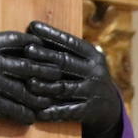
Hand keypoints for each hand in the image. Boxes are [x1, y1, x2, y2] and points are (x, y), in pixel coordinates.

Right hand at [0, 31, 58, 127]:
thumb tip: (6, 41)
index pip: (19, 40)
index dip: (36, 45)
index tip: (46, 51)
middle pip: (30, 65)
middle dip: (47, 72)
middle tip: (57, 77)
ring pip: (26, 91)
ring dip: (40, 98)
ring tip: (48, 102)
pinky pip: (15, 110)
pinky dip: (26, 115)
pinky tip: (30, 118)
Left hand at [23, 21, 122, 137]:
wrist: (110, 108)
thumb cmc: (87, 77)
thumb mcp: (85, 61)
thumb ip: (66, 50)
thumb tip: (35, 30)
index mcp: (93, 56)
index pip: (70, 42)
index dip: (51, 34)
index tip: (33, 26)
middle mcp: (95, 72)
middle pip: (65, 62)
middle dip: (45, 56)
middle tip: (27, 50)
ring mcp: (93, 92)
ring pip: (64, 87)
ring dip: (45, 85)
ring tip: (28, 82)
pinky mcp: (90, 111)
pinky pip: (67, 111)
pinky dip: (52, 111)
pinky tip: (38, 111)